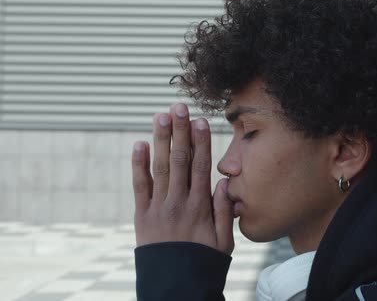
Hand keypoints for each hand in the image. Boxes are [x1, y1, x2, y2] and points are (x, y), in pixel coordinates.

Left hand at [131, 103, 234, 254]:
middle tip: (178, 107)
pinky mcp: (142, 216)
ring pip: (159, 168)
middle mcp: (179, 203)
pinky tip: (139, 144)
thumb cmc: (203, 263)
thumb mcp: (224, 242)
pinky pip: (140, 186)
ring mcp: (158, 208)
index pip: (200, 167)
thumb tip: (225, 182)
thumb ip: (225, 211)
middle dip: (179, 132)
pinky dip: (138, 165)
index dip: (199, 142)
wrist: (174, 287)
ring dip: (160, 140)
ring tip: (161, 116)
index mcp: (201, 207)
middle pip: (179, 160)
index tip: (199, 121)